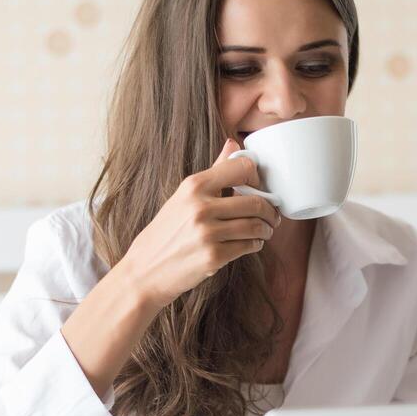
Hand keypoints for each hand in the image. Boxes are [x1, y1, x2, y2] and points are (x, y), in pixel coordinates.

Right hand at [117, 138, 280, 309]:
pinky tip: (251, 244)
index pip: (242, 168)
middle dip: (269, 210)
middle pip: (255, 201)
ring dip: (266, 229)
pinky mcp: (213, 257)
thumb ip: (213, 171)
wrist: (145, 270)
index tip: (260, 188)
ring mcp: (207, 233)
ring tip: (264, 230)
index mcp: (194, 186)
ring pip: (256, 225)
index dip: (258, 178)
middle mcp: (201, 207)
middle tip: (271, 215)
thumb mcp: (183, 196)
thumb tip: (233, 144)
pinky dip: (256, 245)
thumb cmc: (166, 232)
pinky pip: (249, 246)